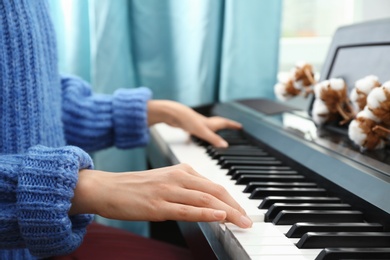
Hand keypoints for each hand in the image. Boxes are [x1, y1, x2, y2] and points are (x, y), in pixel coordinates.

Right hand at [70, 164, 252, 228]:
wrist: (107, 188)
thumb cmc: (135, 187)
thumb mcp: (165, 181)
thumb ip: (185, 188)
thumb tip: (206, 202)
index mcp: (181, 170)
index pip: (213, 185)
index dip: (231, 199)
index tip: (242, 211)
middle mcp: (177, 178)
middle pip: (214, 191)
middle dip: (235, 205)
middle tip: (248, 219)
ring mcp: (168, 191)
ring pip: (204, 200)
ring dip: (227, 211)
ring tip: (242, 222)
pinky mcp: (158, 205)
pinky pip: (187, 210)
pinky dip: (206, 213)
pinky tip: (219, 217)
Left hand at [147, 100, 241, 146]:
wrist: (172, 113)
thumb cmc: (187, 120)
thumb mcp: (202, 132)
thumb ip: (213, 139)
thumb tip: (225, 146)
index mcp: (210, 122)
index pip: (225, 123)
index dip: (233, 125)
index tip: (240, 126)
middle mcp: (205, 122)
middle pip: (218, 124)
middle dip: (225, 126)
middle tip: (232, 128)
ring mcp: (196, 123)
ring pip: (208, 126)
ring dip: (213, 129)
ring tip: (216, 133)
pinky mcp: (188, 125)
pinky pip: (197, 129)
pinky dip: (200, 133)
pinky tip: (196, 136)